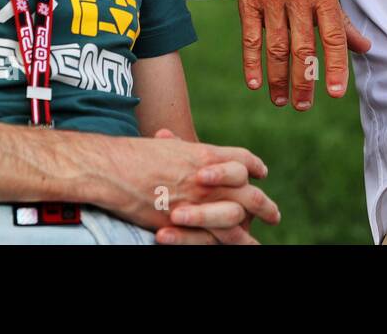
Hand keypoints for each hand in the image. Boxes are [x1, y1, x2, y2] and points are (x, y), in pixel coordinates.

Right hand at [103, 130, 278, 243]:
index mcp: (204, 155)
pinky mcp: (186, 222)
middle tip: (274, 214)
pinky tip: (244, 244)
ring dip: (254, 226)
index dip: (253, 166)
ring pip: (239, 216)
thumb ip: (178, 148)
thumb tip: (176, 141)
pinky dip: (234, 241)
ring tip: (263, 235)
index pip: (240, 160)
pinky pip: (218, 236)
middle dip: (264, 205)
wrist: (112, 168)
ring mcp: (199, 201)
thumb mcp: (164, 147)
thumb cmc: (132, 155)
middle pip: (248, 192)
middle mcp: (208, 178)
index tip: (261, 172)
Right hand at [228, 0, 370, 109]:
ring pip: (276, 47)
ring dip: (279, 79)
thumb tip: (364, 48)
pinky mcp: (247, 0)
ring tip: (281, 100)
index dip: (335, 66)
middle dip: (304, 82)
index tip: (335, 93)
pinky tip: (255, 82)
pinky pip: (250, 37)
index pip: (333, 36)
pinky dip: (252, 63)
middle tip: (304, 106)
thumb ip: (342, 20)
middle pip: (303, 48)